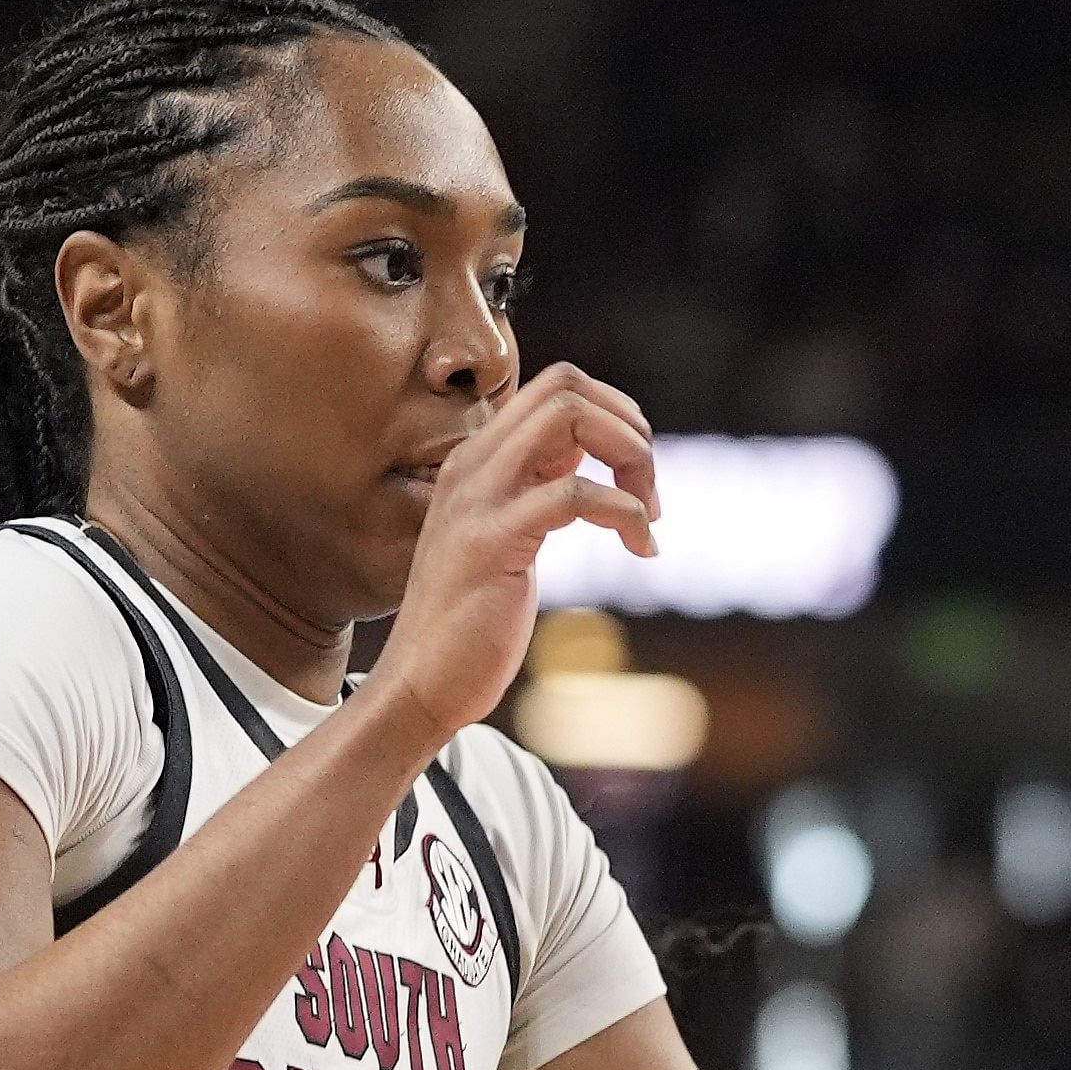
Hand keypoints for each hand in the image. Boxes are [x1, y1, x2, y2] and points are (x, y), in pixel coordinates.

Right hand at [371, 364, 661, 747]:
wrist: (420, 683)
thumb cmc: (472, 619)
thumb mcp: (510, 534)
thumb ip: (538, 487)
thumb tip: (586, 454)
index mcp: (480, 460)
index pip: (556, 386)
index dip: (615, 416)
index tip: (636, 476)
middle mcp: (474, 465)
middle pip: (567, 386)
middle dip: (630, 428)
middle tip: (650, 493)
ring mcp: (479, 498)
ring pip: (570, 418)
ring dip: (633, 459)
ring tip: (648, 519)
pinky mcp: (493, 541)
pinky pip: (576, 493)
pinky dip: (626, 511)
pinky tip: (641, 548)